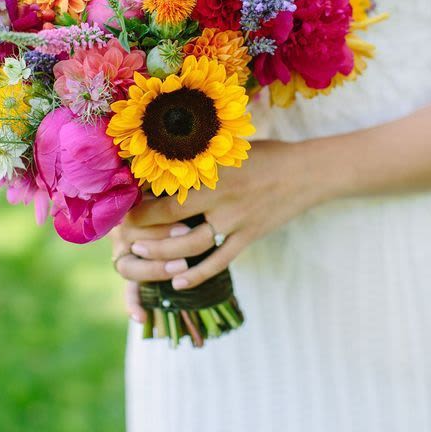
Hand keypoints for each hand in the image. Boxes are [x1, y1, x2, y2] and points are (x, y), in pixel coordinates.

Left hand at [111, 139, 329, 318]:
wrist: (307, 172)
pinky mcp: (249, 237)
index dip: (142, 201)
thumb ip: (200, 159)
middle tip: (124, 233)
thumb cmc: (265, 154)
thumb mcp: (229, 150)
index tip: (123, 204)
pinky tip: (178, 282)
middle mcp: (222, 198)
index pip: (168, 190)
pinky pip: (220, 261)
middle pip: (173, 218)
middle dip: (144, 227)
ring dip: (163, 252)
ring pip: (192, 245)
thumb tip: (165, 160)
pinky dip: (198, 274)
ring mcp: (236, 221)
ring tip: (141, 252)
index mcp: (214, 172)